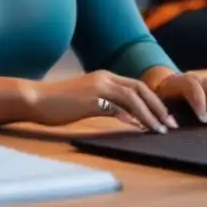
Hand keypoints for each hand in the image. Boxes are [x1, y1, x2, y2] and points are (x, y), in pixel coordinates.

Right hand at [28, 70, 176, 132]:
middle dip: (159, 107)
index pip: (137, 85)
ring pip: (133, 97)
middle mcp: (104, 78)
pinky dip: (132, 118)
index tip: (165, 117)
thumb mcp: (87, 101)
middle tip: (171, 124)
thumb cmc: (59, 103)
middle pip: (140, 88)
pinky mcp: (90, 100)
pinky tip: (140, 129)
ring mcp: (97, 88)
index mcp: (105, 76)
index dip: (154, 101)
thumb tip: (127, 117)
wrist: (36, 99)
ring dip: (150, 114)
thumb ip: (107, 105)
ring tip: (160, 130)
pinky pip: (117, 108)